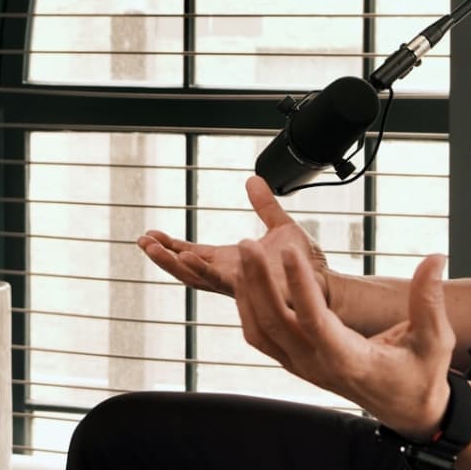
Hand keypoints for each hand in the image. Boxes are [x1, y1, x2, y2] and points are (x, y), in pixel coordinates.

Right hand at [140, 176, 330, 304]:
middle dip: (162, 257)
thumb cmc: (306, 265)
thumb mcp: (281, 226)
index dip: (170, 246)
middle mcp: (229, 277)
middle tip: (141, 242)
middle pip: (186, 269)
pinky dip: (202, 270)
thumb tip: (253, 179)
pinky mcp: (250, 290)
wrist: (328, 286)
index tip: (150, 234)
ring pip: (196, 278)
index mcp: (231, 263)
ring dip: (173, 263)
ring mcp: (238, 286)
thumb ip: (265, 205)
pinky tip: (187, 257)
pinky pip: (221, 282)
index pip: (192, 255)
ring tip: (153, 249)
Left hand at [234, 242, 454, 437]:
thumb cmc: (421, 374)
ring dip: (248, 292)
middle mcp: (318, 366)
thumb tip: (435, 259)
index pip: (316, 321)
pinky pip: (262, 337)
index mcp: (350, 360)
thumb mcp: (434, 340)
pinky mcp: (295, 363)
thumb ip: (428, 301)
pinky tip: (249, 279)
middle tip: (248, 243)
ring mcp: (302, 367)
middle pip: (276, 322)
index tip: (289, 251)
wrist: (407, 409)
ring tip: (245, 253)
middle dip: (259, 281)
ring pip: (260, 330)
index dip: (301, 286)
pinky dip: (249, 308)